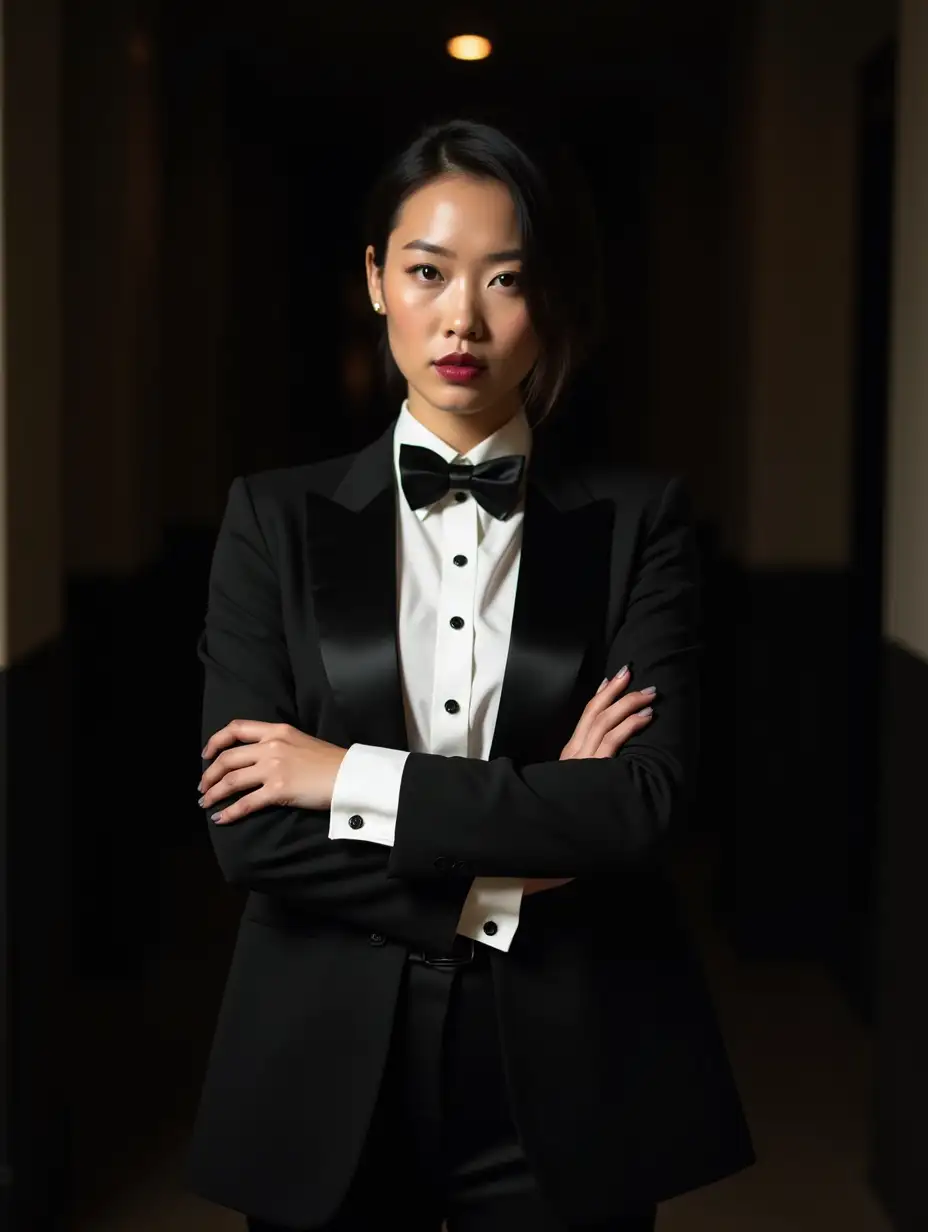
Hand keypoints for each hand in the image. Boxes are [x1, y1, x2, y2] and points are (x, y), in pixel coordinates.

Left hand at [198, 720, 347, 823]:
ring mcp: (273, 768)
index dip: (216, 741)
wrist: (350, 775)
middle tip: (203, 787)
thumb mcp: (300, 741)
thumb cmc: (330, 762)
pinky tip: (221, 818)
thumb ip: (278, 744)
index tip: (207, 754)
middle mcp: (271, 746)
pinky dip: (229, 812)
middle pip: (227, 758)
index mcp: (276, 730)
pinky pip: (246, 803)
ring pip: (230, 780)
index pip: (236, 728)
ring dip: (213, 793)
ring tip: (205, 803)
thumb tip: (258, 758)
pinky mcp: (278, 790)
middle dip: (209, 774)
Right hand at [524, 669, 656, 896]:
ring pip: (605, 722)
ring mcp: (583, 760)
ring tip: (647, 694)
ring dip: (628, 704)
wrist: (549, 830)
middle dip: (615, 690)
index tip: (613, 680)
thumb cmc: (567, 808)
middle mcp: (574, 753)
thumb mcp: (575, 784)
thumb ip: (586, 767)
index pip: (585, 716)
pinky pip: (612, 741)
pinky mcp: (594, 770)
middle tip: (632, 673)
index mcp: (569, 754)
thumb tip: (603, 754)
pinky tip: (644, 718)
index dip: (601, 696)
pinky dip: (629, 726)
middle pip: (595, 712)